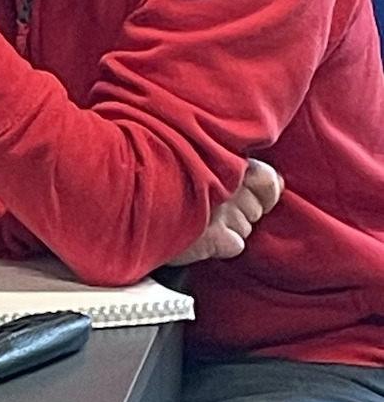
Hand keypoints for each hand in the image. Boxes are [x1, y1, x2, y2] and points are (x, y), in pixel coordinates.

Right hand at [169, 161, 283, 264]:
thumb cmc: (158, 172)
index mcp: (230, 158)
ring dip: (225, 230)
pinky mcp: (214, 236)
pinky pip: (233, 245)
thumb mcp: (195, 155)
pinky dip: (218, 246)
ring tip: (195, 221)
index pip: (270, 182)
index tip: (241, 198)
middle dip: (238, 214)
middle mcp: (233, 182)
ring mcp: (226, 210)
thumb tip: (275, 182)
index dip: (261, 195)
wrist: (125, 194)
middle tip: (206, 210)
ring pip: (244, 229)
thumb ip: (233, 165)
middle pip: (255, 211)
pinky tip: (195, 236)